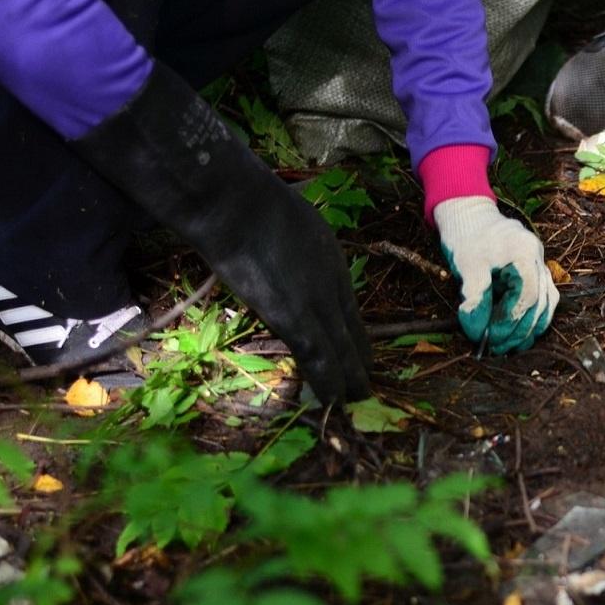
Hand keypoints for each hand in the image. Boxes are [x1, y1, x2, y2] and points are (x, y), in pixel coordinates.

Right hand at [70, 64, 370, 402]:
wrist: (237, 203)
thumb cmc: (251, 204)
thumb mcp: (289, 222)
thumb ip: (293, 247)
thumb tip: (280, 254)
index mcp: (330, 262)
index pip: (348, 307)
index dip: (355, 333)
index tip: (361, 350)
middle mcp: (332, 284)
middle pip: (352, 330)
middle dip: (360, 359)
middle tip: (367, 384)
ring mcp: (316, 302)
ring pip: (341, 348)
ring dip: (349, 377)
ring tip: (358, 399)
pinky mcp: (294, 317)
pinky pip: (318, 357)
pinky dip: (328, 381)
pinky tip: (334, 401)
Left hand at [433, 197, 557, 354]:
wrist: (469, 215)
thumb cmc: (466, 236)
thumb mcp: (466, 264)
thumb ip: (475, 297)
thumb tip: (477, 330)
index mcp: (525, 252)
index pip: (526, 295)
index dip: (509, 320)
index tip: (487, 336)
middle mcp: (539, 259)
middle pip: (539, 303)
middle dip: (518, 330)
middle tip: (495, 348)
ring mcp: (541, 265)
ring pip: (547, 304)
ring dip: (529, 329)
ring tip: (509, 346)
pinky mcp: (536, 273)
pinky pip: (544, 300)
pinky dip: (534, 319)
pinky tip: (520, 334)